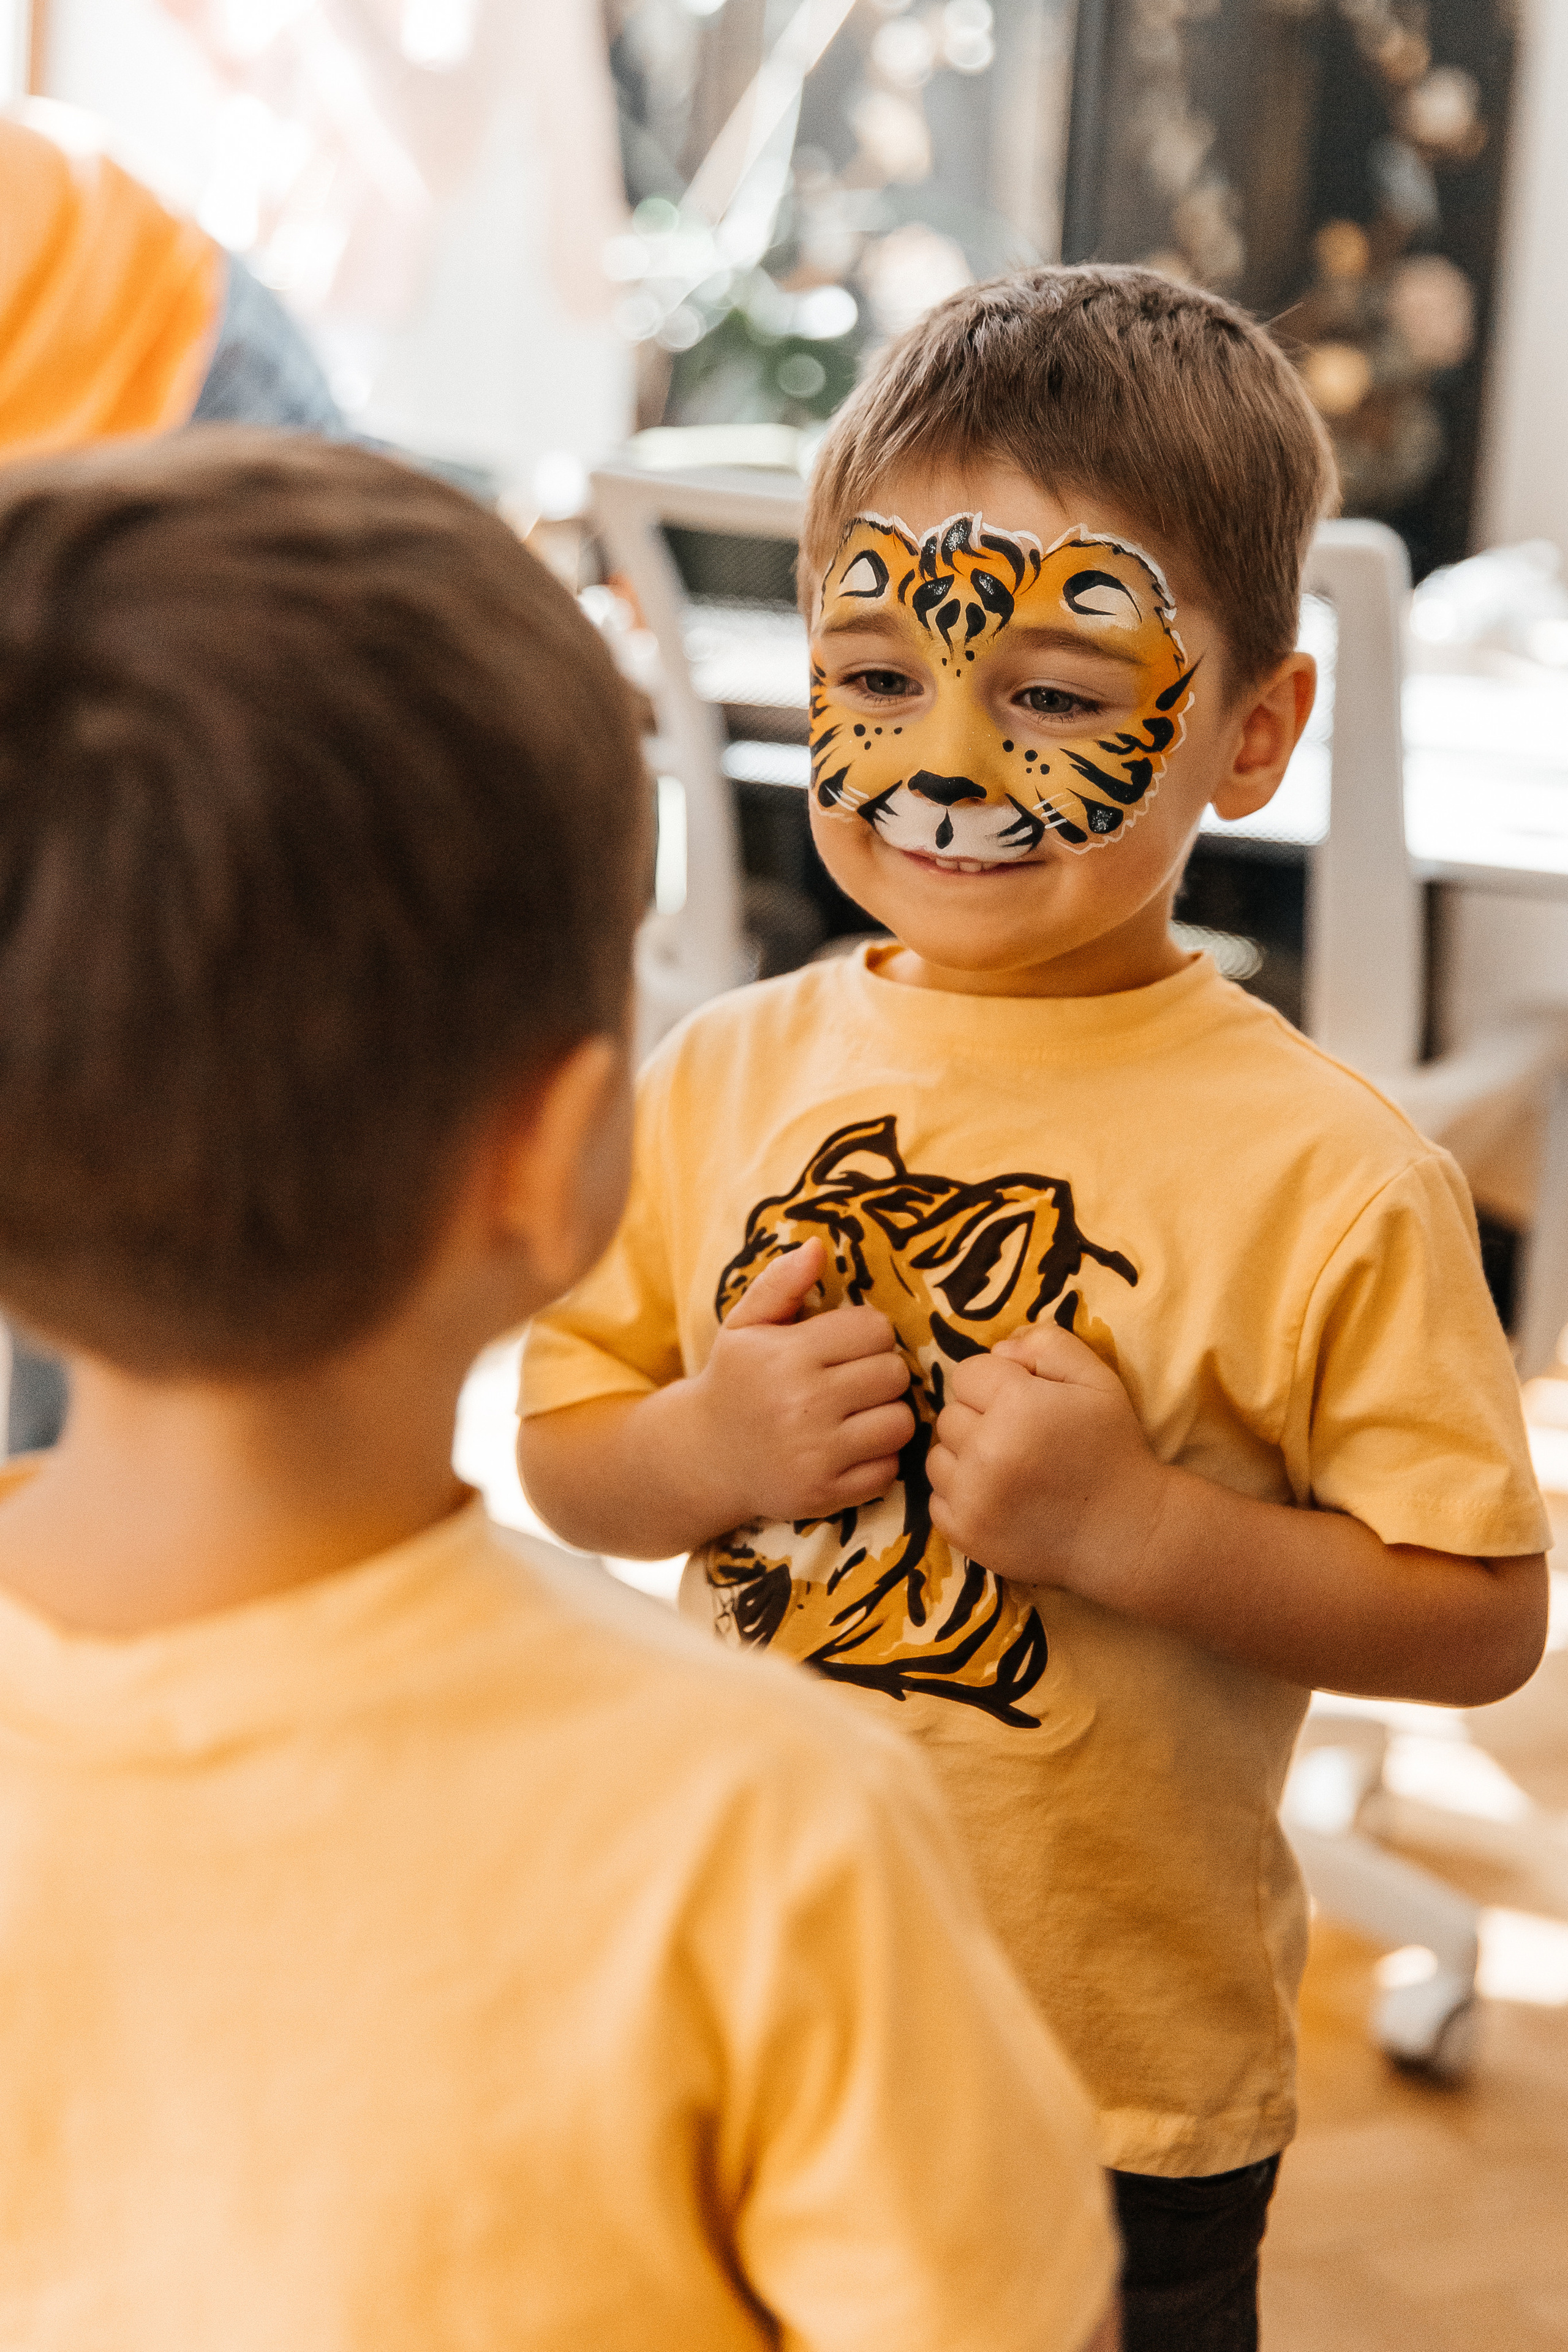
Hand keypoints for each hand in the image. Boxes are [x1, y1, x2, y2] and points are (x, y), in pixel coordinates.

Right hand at [694, 1239, 914, 1523]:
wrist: (701, 1457)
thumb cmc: (734, 1380)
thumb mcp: (745, 1325)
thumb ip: (781, 1283)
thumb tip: (818, 1246)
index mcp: (786, 1355)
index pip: (875, 1329)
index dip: (867, 1333)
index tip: (847, 1345)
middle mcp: (802, 1405)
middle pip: (893, 1374)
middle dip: (880, 1372)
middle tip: (854, 1378)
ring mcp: (815, 1455)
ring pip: (900, 1422)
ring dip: (886, 1415)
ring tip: (858, 1412)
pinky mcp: (825, 1495)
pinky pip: (889, 1469)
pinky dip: (878, 1458)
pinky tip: (850, 1447)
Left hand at [926, 1322, 1168, 1601]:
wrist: (1126, 1533)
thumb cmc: (1112, 1449)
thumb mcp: (1097, 1380)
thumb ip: (1047, 1345)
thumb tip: (998, 1350)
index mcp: (1016, 1403)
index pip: (967, 1374)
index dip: (996, 1384)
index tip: (1024, 1404)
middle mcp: (985, 1450)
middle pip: (950, 1414)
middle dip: (979, 1420)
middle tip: (1021, 1440)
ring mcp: (971, 1497)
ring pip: (938, 1456)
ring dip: (965, 1458)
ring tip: (1008, 1470)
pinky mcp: (964, 1533)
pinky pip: (936, 1499)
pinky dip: (961, 1497)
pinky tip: (999, 1499)